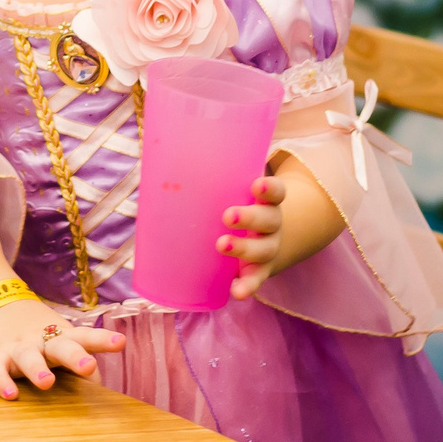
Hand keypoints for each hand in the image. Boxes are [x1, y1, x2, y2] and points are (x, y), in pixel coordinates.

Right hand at [0, 301, 126, 400]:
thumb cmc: (37, 335)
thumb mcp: (59, 343)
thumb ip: (78, 363)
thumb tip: (99, 389)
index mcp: (62, 336)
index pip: (86, 336)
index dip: (103, 339)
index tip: (121, 342)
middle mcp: (42, 339)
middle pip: (60, 345)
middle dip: (74, 356)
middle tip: (88, 366)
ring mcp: (18, 347)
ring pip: (28, 356)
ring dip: (37, 369)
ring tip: (46, 383)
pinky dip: (2, 382)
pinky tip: (10, 394)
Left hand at [219, 173, 290, 300]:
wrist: (273, 238)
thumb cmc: (245, 204)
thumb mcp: (238, 187)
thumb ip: (217, 172)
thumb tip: (167, 150)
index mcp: (269, 201)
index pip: (276, 191)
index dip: (268, 187)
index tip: (255, 184)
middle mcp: (272, 224)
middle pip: (268, 220)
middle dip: (249, 218)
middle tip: (227, 215)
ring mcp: (268, 250)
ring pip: (262, 250)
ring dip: (243, 249)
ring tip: (221, 245)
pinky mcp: (260, 271)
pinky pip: (256, 280)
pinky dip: (248, 286)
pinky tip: (236, 291)